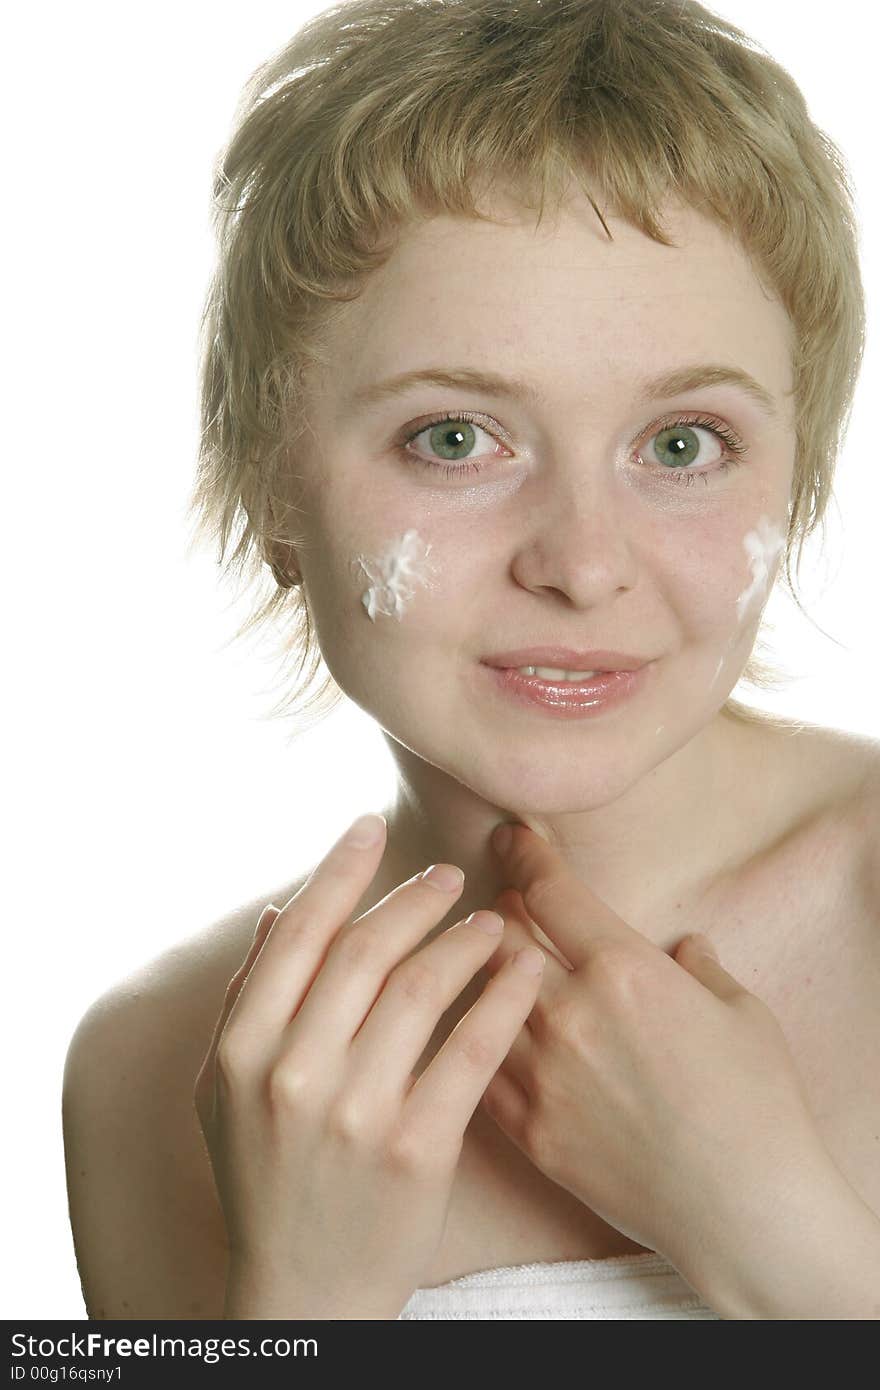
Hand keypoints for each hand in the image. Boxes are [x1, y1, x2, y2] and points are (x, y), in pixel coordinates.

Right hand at [193, 814, 544, 1319]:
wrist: (304, 1290)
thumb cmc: (264, 1178)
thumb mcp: (223, 1090)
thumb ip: (246, 998)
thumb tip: (280, 912)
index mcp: (242, 1049)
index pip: (299, 932)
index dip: (338, 870)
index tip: (370, 828)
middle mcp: (294, 1072)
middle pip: (366, 950)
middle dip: (413, 897)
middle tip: (449, 874)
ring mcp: (357, 1112)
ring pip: (422, 988)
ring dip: (463, 939)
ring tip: (492, 920)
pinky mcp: (420, 1148)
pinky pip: (471, 1051)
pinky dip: (502, 999)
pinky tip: (523, 970)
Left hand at [479, 822, 833, 1274]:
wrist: (744, 1210)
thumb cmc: (757, 1104)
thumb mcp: (741, 1012)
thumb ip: (699, 966)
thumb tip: (680, 946)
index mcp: (624, 970)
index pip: (551, 889)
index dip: (524, 853)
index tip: (509, 836)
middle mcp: (571, 1013)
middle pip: (499, 935)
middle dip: (494, 909)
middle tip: (492, 901)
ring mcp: (543, 1074)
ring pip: (476, 996)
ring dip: (475, 971)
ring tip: (476, 960)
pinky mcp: (529, 1129)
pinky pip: (477, 1064)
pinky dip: (472, 1035)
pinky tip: (472, 1026)